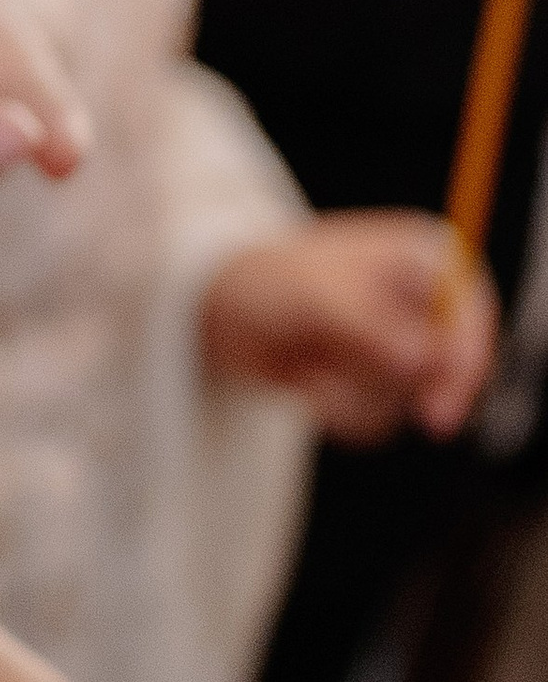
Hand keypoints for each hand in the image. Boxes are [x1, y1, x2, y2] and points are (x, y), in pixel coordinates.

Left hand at [201, 214, 497, 443]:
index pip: (470, 313)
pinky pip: (375, 421)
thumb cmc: (263, 279)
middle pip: (449, 369)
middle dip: (398, 386)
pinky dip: (336, 410)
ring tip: (311, 364)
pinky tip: (304, 380)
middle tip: (351, 389)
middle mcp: (419, 304)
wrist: (211, 309)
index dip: (465, 363)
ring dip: (353, 395)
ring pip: (406, 401)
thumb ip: (371, 327)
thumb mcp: (317, 294)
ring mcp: (396, 347)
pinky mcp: (369, 383)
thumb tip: (421, 363)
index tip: (438, 407)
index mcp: (423, 260)